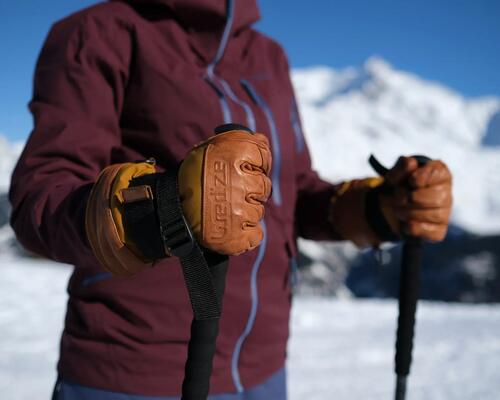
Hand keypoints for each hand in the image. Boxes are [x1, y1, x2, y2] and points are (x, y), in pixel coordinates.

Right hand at [178, 129, 271, 254]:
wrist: (167, 209)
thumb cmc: (193, 177)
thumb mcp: (211, 148)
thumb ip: (239, 142)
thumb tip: (262, 139)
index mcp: (233, 155)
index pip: (263, 155)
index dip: (257, 163)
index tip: (246, 169)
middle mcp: (240, 183)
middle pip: (264, 186)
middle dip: (250, 189)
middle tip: (228, 192)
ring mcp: (239, 212)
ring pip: (258, 210)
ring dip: (246, 211)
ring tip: (223, 209)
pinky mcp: (236, 236)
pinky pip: (255, 234)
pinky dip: (247, 233)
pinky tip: (232, 227)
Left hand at [379, 156, 452, 241]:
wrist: (392, 206)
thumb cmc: (400, 185)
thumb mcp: (397, 172)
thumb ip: (402, 166)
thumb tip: (411, 164)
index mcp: (440, 174)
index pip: (439, 174)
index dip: (420, 178)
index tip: (410, 181)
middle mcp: (447, 193)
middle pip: (437, 198)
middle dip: (411, 199)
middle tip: (398, 197)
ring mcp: (444, 213)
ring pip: (434, 216)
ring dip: (409, 213)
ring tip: (398, 209)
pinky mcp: (438, 231)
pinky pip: (431, 232)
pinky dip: (413, 227)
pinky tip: (405, 222)